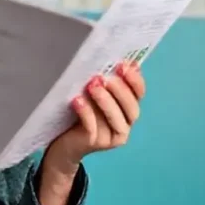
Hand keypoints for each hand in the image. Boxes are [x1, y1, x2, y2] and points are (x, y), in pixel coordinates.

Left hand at [42, 60, 145, 178]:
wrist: (64, 142)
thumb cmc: (81, 113)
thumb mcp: (95, 95)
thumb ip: (108, 81)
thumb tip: (127, 61)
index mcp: (128, 110)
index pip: (139, 94)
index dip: (134, 80)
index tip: (122, 65)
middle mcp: (125, 125)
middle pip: (131, 109)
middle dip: (119, 91)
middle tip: (103, 77)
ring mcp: (111, 137)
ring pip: (115, 119)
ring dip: (104, 101)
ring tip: (91, 86)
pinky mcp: (95, 143)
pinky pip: (93, 128)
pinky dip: (86, 113)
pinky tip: (77, 100)